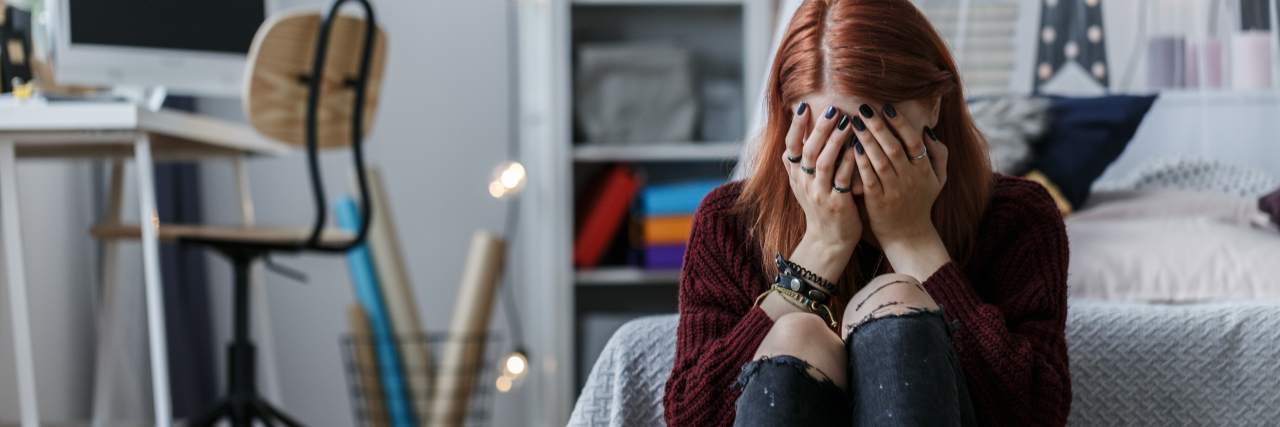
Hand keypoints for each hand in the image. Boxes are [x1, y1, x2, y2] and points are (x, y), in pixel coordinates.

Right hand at [782, 102, 861, 282]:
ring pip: (824, 163)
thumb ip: (802, 161)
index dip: (795, 127)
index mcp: (796, 176)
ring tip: (847, 122)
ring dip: (835, 141)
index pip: (790, 146)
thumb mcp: (804, 184)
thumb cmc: (821, 207)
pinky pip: (842, 179)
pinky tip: (857, 148)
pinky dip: (849, 162)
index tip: (803, 106)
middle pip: (808, 150)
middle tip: (832, 109)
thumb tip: (801, 130)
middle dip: (819, 128)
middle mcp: (804, 183)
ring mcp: (819, 194)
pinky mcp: (836, 203)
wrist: (829, 240)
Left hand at [850, 103, 950, 281]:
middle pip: (894, 147)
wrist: (909, 235)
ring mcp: (894, 190)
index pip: (913, 142)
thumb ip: (938, 154)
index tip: (887, 108)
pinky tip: (852, 148)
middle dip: (879, 126)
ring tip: (855, 122)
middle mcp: (910, 179)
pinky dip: (861, 163)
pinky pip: (869, 178)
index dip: (901, 124)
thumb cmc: (920, 202)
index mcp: (924, 170)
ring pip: (880, 161)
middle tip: (864, 108)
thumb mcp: (938, 179)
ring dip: (867, 140)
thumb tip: (927, 131)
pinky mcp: (878, 202)